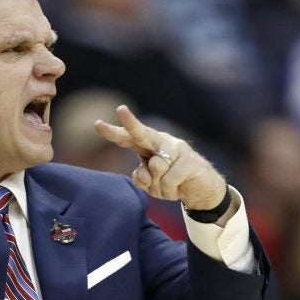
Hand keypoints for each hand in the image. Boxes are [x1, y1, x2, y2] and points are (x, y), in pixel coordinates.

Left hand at [94, 106, 226, 209]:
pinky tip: (178, 188)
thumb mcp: (150, 184)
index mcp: (148, 145)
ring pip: (155, 168)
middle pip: (143, 133)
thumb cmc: (170, 183)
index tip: (96, 124)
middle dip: (130, 124)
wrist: (202, 190)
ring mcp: (177, 149)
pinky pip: (169, 180)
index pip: (128, 138)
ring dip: (158, 185)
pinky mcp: (190, 161)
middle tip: (120, 109)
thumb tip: (144, 171)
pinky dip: (169, 190)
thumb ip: (141, 178)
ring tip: (168, 186)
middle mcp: (161, 142)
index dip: (113, 132)